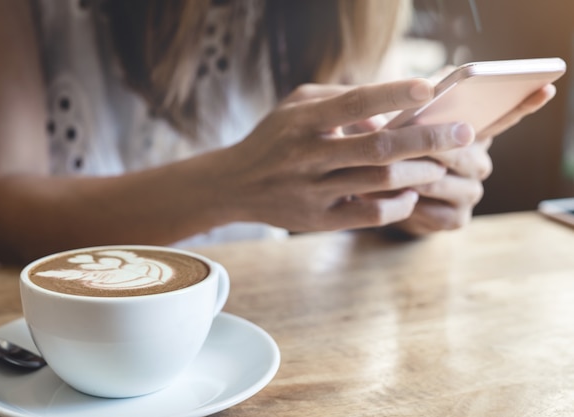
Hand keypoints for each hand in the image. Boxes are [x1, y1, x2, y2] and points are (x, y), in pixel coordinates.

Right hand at [218, 79, 474, 231]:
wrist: (235, 184)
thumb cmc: (273, 139)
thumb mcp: (296, 105)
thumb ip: (339, 98)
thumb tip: (388, 110)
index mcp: (302, 121)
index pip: (354, 102)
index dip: (393, 94)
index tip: (429, 89)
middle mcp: (308, 155)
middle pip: (378, 146)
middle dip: (427, 139)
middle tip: (464, 132)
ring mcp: (314, 190)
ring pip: (379, 181)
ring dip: (419, 171)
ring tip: (441, 164)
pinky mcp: (320, 220)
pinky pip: (370, 214)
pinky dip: (398, 204)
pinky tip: (412, 194)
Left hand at [391, 84, 556, 235]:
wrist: (383, 196)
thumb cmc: (393, 151)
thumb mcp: (399, 122)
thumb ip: (415, 101)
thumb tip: (431, 78)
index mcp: (472, 135)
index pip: (504, 117)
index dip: (524, 104)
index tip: (542, 88)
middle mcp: (478, 163)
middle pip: (463, 154)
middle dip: (432, 146)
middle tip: (406, 138)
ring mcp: (469, 193)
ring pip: (442, 182)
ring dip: (413, 176)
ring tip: (385, 167)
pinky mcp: (455, 219)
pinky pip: (434, 211)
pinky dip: (411, 203)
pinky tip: (395, 195)